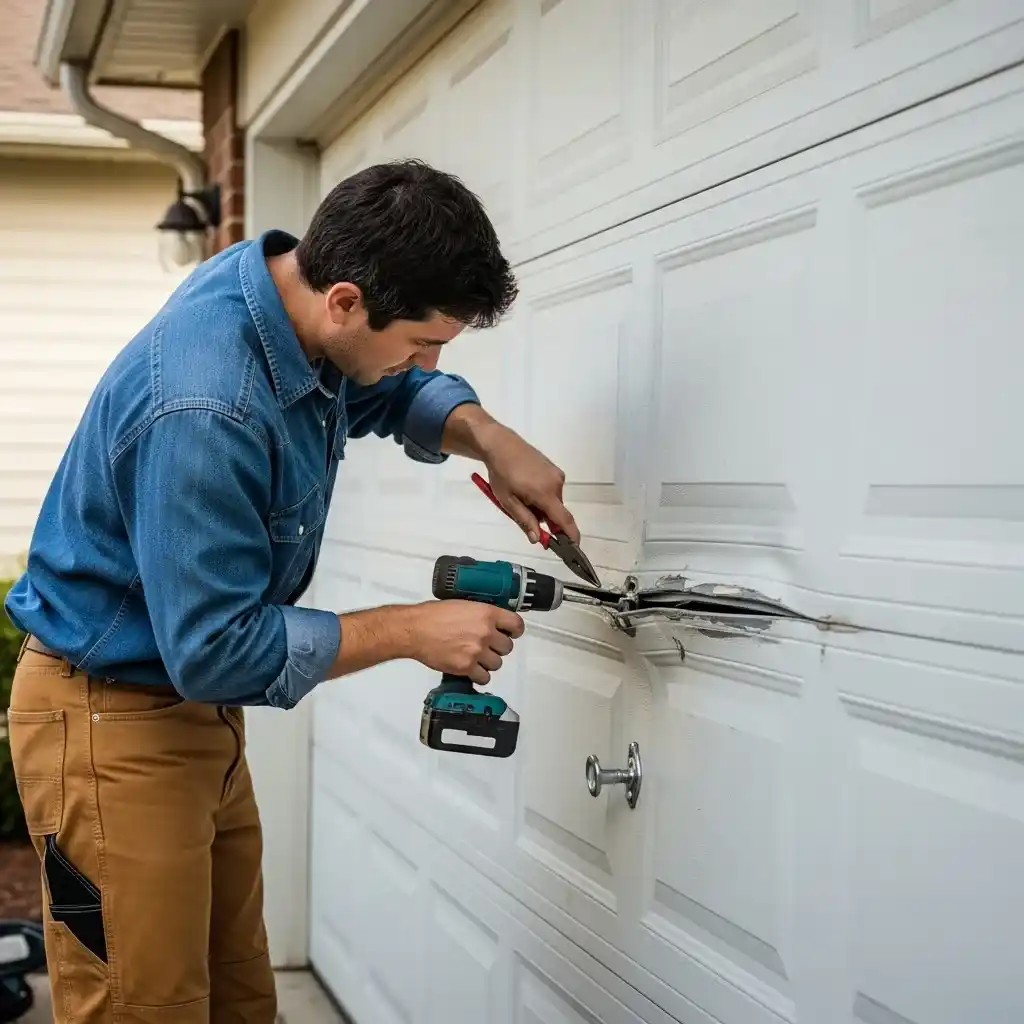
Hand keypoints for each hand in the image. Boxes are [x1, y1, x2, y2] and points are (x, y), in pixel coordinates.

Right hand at [406, 600, 525, 684]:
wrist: (415, 630)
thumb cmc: (433, 615)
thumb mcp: (462, 604)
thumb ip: (481, 613)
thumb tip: (493, 620)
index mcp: (486, 613)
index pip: (516, 624)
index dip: (515, 630)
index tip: (511, 633)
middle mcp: (485, 632)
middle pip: (507, 647)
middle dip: (498, 647)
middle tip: (486, 645)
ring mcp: (477, 651)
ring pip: (497, 663)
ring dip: (488, 662)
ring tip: (476, 657)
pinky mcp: (466, 667)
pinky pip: (484, 677)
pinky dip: (479, 675)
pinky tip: (471, 669)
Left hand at [441, 404, 579, 546]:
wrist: (501, 445)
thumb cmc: (501, 474)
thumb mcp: (508, 502)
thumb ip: (525, 521)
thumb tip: (537, 539)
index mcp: (546, 493)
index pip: (564, 519)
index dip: (571, 535)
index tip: (574, 548)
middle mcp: (557, 484)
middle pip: (556, 511)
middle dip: (543, 517)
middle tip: (521, 509)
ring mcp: (557, 474)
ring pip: (553, 501)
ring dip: (541, 505)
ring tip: (520, 493)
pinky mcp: (554, 469)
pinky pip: (552, 490)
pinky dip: (542, 494)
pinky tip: (526, 485)